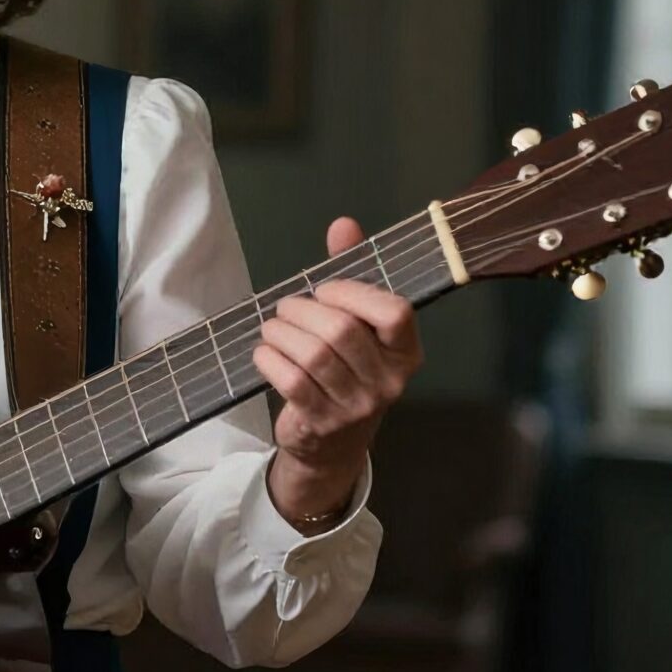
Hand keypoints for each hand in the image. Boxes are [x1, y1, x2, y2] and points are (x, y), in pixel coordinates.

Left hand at [252, 216, 423, 529]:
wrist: (332, 447)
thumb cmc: (345, 371)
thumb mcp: (357, 324)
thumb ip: (353, 272)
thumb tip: (344, 224)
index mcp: (406, 352)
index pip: (394, 312)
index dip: (353, 292)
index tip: (326, 290)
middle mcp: (389, 381)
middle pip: (341, 330)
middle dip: (302, 310)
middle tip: (287, 308)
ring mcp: (357, 406)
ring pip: (311, 354)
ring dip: (280, 332)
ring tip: (273, 328)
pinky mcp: (322, 423)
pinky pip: (289, 380)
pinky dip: (269, 358)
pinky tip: (265, 353)